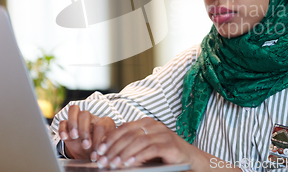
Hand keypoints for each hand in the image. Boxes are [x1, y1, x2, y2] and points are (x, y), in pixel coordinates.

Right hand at [58, 104, 115, 159]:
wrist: (90, 155)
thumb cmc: (99, 150)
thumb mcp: (104, 149)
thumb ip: (104, 146)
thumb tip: (102, 148)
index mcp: (104, 122)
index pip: (101, 125)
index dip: (98, 138)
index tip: (97, 151)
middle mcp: (91, 118)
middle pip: (85, 115)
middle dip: (84, 130)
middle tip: (85, 145)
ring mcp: (78, 120)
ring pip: (74, 110)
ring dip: (73, 124)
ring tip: (74, 136)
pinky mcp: (67, 126)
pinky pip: (63, 122)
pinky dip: (63, 129)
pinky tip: (65, 137)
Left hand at [92, 117, 214, 170]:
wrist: (189, 159)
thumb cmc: (164, 155)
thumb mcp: (144, 147)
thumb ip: (130, 146)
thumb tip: (108, 153)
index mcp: (146, 123)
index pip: (124, 128)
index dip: (110, 139)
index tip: (99, 151)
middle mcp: (154, 125)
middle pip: (128, 134)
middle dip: (113, 148)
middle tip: (103, 160)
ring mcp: (163, 133)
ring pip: (138, 141)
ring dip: (123, 153)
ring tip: (113, 164)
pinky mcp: (169, 144)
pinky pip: (150, 149)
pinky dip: (138, 156)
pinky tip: (129, 163)